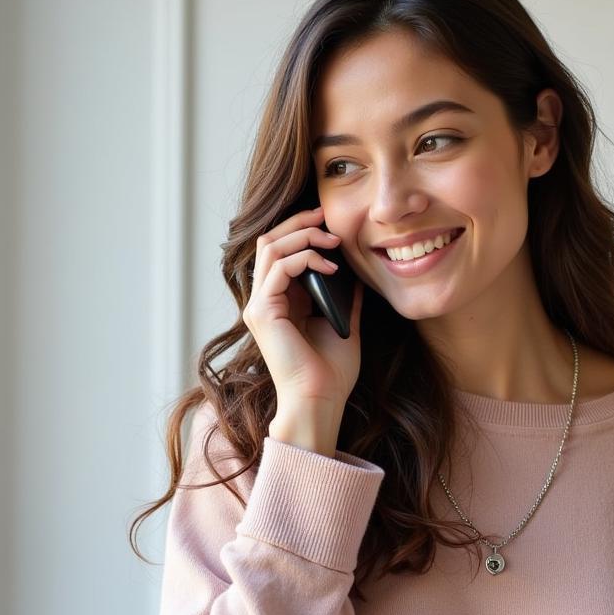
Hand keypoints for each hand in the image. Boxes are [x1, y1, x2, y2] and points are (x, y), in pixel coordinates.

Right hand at [242, 205, 363, 414]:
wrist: (321, 399)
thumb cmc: (331, 372)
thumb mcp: (343, 323)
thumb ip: (343, 297)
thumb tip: (354, 273)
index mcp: (280, 303)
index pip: (280, 252)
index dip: (301, 230)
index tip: (330, 223)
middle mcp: (264, 302)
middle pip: (269, 241)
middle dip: (298, 222)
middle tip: (325, 215)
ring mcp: (259, 306)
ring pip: (271, 248)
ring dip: (303, 236)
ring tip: (332, 241)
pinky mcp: (263, 313)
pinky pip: (279, 268)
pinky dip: (305, 258)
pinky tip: (330, 267)